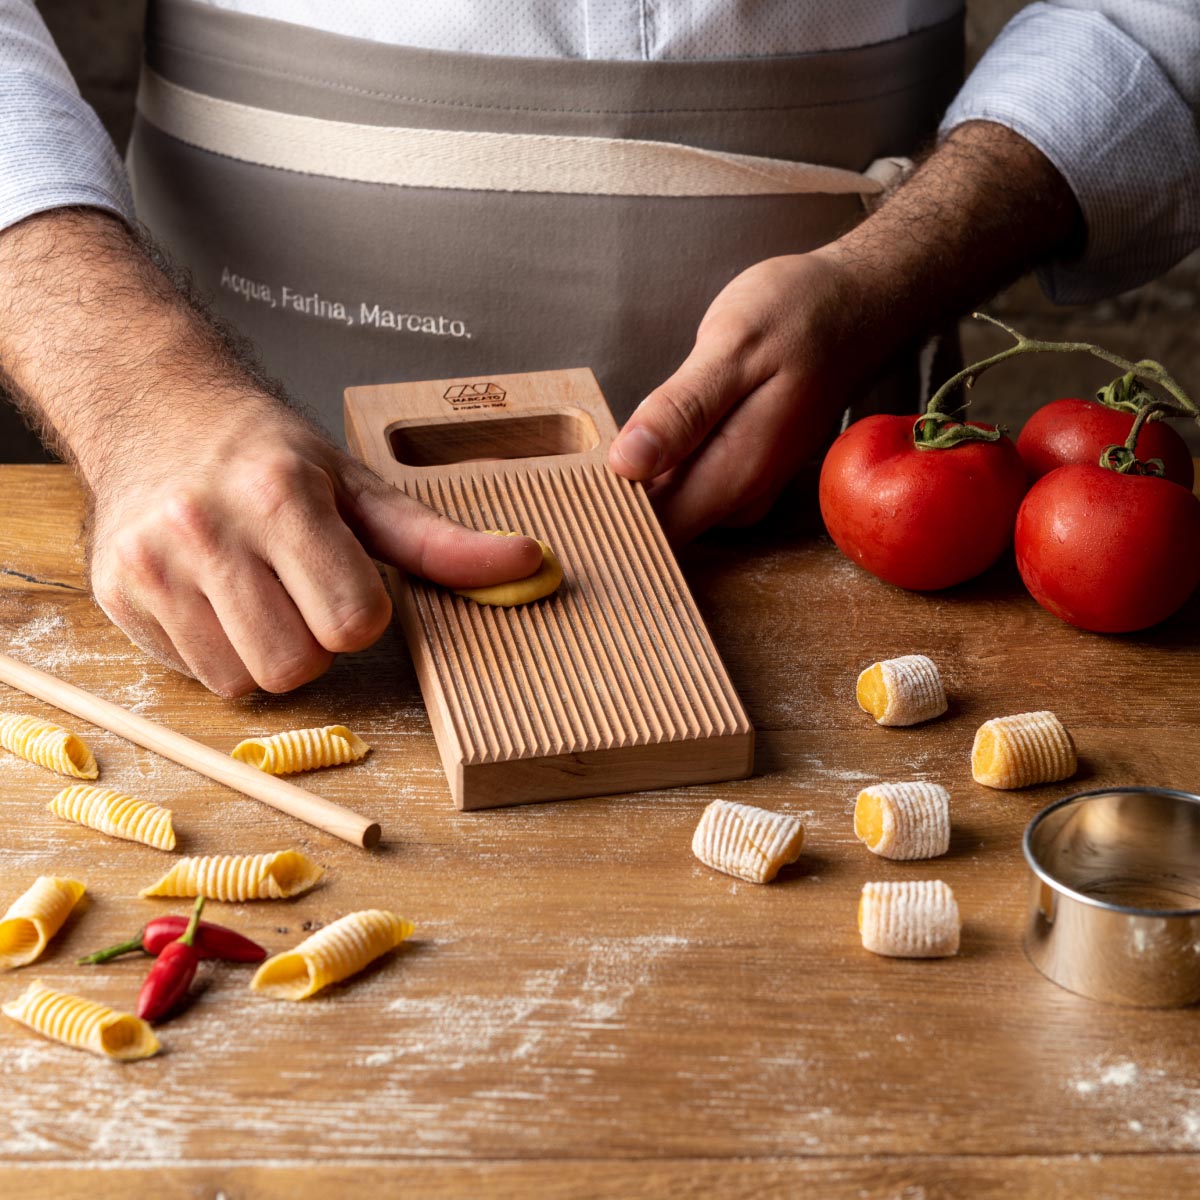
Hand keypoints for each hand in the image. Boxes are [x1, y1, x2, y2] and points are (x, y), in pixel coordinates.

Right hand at [0, 208, 539, 697]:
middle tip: (300, 594)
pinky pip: (193, 675)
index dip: (361, 613)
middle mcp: (205, 530)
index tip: (346, 581)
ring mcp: (151, 565)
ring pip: (241, 682)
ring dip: (265, 654)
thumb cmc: (267, 453)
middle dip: (314, 644)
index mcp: (279, 496)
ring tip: (257, 595)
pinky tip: (215, 599)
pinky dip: (217, 652)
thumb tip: (529, 562)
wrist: (154, 412)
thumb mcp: (356, 485)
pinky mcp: (116, 595)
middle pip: (294, 666)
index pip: (351, 621)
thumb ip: (436, 541)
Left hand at [608, 123, 1083, 543]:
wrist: (859, 307)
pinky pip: (683, 486)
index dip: (603, 516)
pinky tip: (639, 436)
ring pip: (666, 506)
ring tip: (594, 446)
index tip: (564, 488)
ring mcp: (742, 491)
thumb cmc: (799, 316)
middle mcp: (737, 498)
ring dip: (628, 483)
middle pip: (654, 526)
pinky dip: (654, 466)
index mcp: (731, 476)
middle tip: (564, 462)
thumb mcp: (732, 346)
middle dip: (607, 501)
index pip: (651, 532)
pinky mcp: (739, 475)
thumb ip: (680, 412)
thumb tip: (626, 464)